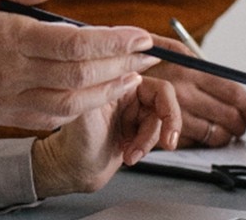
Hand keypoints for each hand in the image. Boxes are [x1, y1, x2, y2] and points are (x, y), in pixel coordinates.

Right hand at [0, 0, 158, 151]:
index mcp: (6, 37)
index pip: (74, 42)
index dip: (113, 41)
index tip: (141, 34)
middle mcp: (12, 71)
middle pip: (81, 74)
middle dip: (122, 64)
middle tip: (151, 54)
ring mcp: (9, 97)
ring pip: (73, 101)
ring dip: (109, 90)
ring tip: (133, 75)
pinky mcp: (4, 114)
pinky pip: (52, 116)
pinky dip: (82, 108)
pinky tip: (98, 95)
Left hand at [32, 74, 180, 196]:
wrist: (76, 169)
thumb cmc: (76, 141)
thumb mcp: (86, 117)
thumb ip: (103, 94)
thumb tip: (131, 77)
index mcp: (114, 78)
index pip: (152, 83)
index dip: (168, 104)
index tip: (169, 126)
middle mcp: (126, 88)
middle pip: (164, 101)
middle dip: (167, 124)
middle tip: (168, 143)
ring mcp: (133, 108)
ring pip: (160, 121)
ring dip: (147, 142)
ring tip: (129, 155)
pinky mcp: (136, 125)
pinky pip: (155, 134)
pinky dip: (144, 147)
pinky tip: (128, 155)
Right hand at [142, 35, 245, 146]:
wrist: (100, 91)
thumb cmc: (131, 74)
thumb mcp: (162, 55)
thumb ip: (192, 64)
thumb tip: (234, 79)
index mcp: (188, 67)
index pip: (233, 91)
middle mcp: (182, 87)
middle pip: (230, 115)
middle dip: (239, 127)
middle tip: (238, 129)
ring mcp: (171, 111)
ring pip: (214, 134)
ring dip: (220, 139)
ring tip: (216, 134)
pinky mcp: (159, 131)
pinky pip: (193, 143)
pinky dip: (196, 143)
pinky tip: (187, 137)